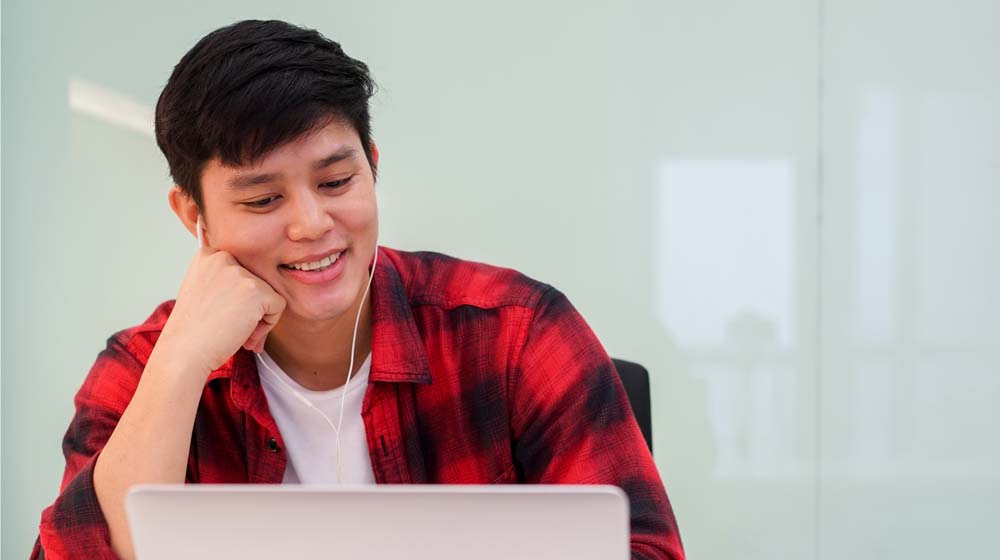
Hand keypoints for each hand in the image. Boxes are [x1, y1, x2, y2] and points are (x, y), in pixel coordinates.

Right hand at [157, 246, 285, 374]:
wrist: (184, 352)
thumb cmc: (193, 330)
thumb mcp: (202, 292)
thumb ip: (225, 282)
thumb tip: (255, 285)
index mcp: (208, 255)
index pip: (240, 270)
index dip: (237, 296)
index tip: (223, 313)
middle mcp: (223, 257)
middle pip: (255, 281)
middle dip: (249, 308)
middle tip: (231, 328)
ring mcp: (240, 273)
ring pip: (268, 294)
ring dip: (258, 318)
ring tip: (237, 335)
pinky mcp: (256, 291)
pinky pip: (279, 305)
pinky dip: (268, 325)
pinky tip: (246, 336)